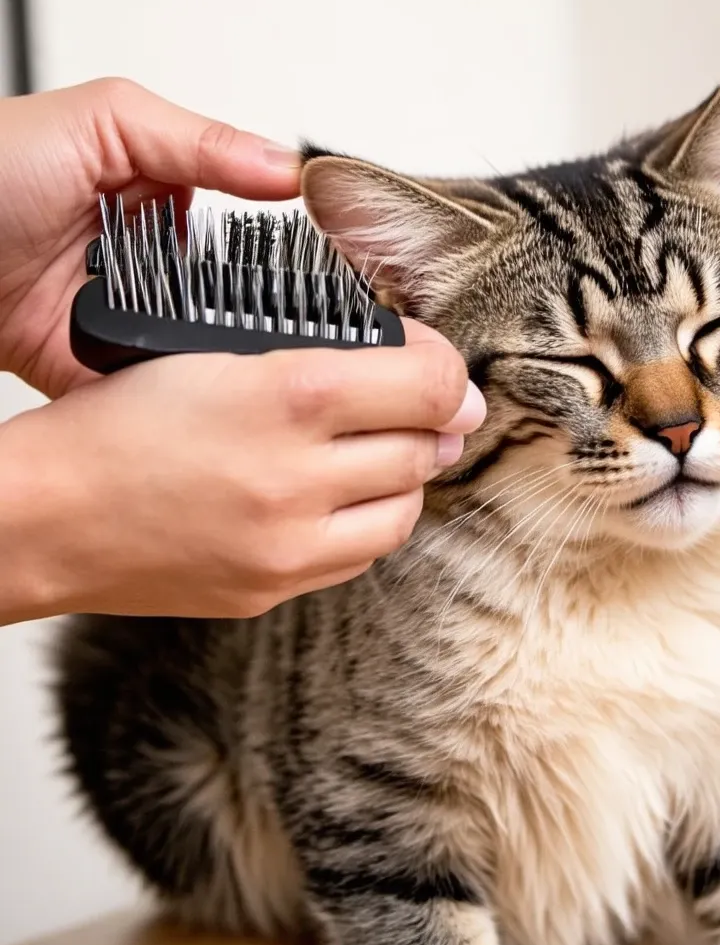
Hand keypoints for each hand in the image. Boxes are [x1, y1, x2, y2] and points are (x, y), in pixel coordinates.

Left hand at [0, 77, 299, 397]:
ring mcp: (132, 320)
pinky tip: (200, 381)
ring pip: (206, 349)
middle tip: (307, 318)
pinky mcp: (105, 370)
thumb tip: (290, 169)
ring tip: (247, 349)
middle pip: (239, 299)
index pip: (252, 228)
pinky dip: (179, 391)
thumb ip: (201, 141)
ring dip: (223, 353)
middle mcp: (154, 263)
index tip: (338, 260)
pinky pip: (160, 391)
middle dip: (265, 313)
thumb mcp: (101, 123)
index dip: (292, 247)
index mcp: (162, 198)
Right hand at [0, 321, 485, 624]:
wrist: (47, 515)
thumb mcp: (222, 354)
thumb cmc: (122, 421)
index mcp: (288, 395)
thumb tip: (434, 385)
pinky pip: (363, 555)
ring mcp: (288, 545)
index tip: (437, 366)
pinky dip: (368, 521)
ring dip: (406, 475)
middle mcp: (297, 477)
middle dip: (429, 422)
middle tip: (410, 408)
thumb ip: (331, 360)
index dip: (447, 369)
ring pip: (407, 507)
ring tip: (376, 452)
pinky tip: (341, 498)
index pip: (430, 382)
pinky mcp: (274, 589)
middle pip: (425, 446)